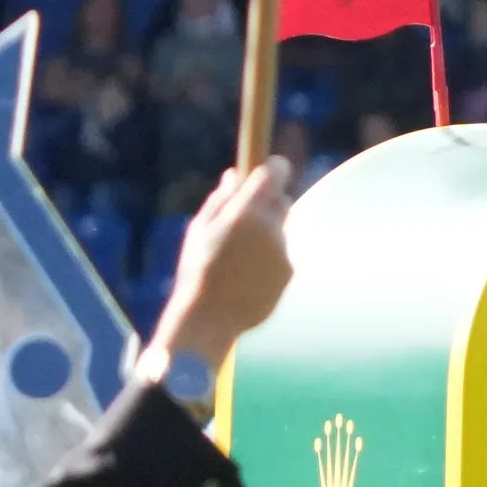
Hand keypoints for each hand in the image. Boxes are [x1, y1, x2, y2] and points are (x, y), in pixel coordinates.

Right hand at [152, 159, 296, 383]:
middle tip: (244, 218)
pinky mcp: (289, 271)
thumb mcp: (198, 231)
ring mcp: (283, 250)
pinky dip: (269, 259)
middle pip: (281, 199)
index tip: (271, 168)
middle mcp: (269, 228)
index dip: (274, 168)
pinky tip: (246, 275)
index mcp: (244, 213)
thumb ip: (220, 200)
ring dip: (266, 235)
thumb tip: (234, 175)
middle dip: (267, 203)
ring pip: (280, 230)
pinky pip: (281, 255)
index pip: (274, 174)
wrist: (209, 318)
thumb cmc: (196, 271)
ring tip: (237, 258)